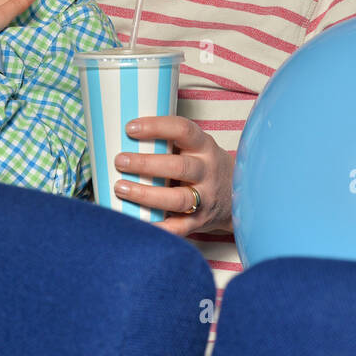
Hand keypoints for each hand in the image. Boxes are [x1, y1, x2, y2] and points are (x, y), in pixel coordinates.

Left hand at [113, 116, 234, 237]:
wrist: (235, 196)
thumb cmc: (203, 167)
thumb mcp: (196, 148)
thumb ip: (170, 144)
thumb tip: (121, 139)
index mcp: (204, 147)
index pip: (183, 131)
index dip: (156, 127)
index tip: (130, 128)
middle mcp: (207, 171)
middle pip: (178, 167)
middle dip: (145, 164)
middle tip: (120, 161)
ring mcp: (205, 198)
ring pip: (177, 199)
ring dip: (146, 194)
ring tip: (120, 188)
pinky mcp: (199, 222)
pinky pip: (177, 228)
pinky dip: (157, 227)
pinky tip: (135, 223)